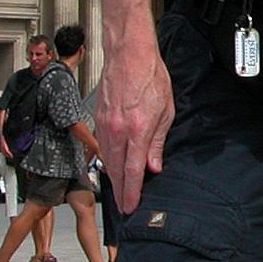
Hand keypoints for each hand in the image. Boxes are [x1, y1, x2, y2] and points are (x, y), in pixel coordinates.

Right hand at [98, 43, 173, 212]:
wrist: (128, 54)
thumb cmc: (150, 76)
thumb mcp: (165, 111)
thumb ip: (157, 142)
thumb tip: (154, 166)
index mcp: (137, 129)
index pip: (132, 170)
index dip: (131, 192)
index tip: (131, 206)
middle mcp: (117, 130)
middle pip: (115, 170)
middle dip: (120, 191)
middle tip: (124, 207)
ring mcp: (104, 125)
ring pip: (105, 160)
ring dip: (112, 179)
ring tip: (119, 192)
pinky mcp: (97, 118)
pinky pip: (101, 146)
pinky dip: (105, 160)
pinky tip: (111, 167)